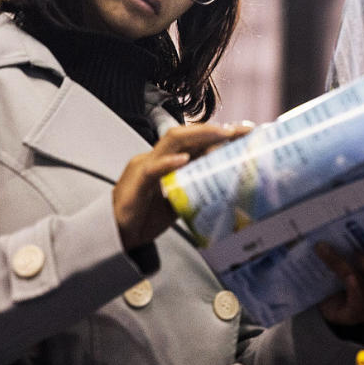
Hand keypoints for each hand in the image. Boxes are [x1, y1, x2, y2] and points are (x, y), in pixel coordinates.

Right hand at [113, 122, 251, 250]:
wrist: (118, 236)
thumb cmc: (146, 217)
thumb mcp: (178, 199)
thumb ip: (195, 187)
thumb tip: (226, 184)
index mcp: (166, 160)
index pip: (194, 140)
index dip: (219, 133)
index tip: (246, 130)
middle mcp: (155, 157)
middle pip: (186, 134)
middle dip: (215, 129)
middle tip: (241, 130)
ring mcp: (144, 166)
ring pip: (172, 142)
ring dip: (199, 136)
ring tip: (221, 135)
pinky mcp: (136, 182)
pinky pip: (153, 168)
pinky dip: (169, 163)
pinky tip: (184, 160)